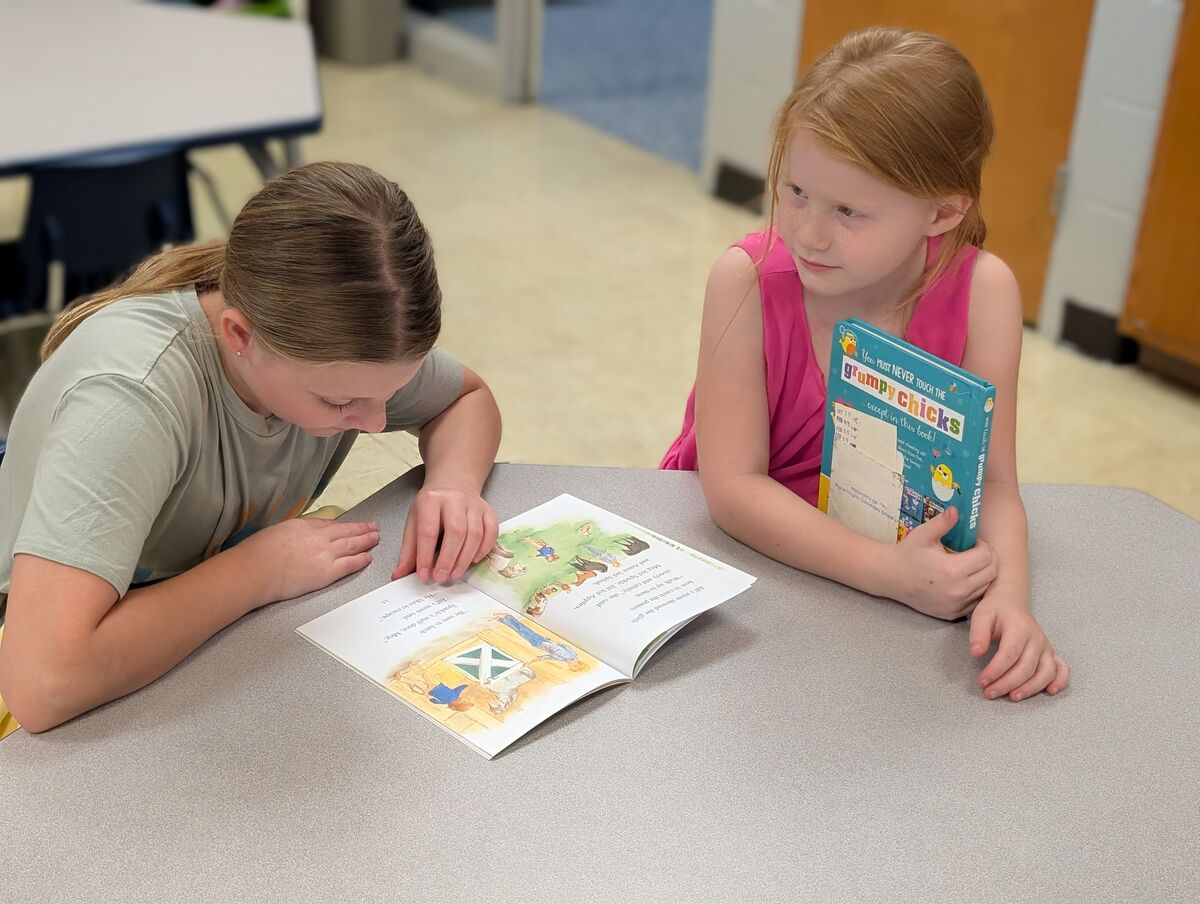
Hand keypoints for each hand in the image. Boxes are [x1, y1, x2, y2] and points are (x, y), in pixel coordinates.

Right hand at [238, 517, 378, 602]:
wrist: (254, 570)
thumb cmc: (257, 554)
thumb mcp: (277, 532)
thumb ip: (294, 532)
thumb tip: (300, 535)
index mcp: (304, 526)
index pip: (331, 524)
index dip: (345, 525)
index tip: (352, 524)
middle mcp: (318, 537)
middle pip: (347, 531)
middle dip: (363, 529)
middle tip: (373, 527)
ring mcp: (324, 554)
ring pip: (352, 544)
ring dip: (367, 541)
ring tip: (376, 539)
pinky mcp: (326, 572)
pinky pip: (350, 564)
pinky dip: (361, 559)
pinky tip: (368, 557)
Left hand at [392, 485, 497, 582]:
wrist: (453, 483)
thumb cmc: (431, 507)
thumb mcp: (414, 521)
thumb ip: (408, 550)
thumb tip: (399, 574)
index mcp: (431, 500)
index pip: (428, 531)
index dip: (425, 555)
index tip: (424, 574)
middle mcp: (454, 499)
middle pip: (456, 531)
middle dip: (448, 558)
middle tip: (441, 577)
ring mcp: (474, 504)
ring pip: (474, 533)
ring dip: (465, 558)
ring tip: (455, 574)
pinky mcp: (488, 510)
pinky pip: (491, 531)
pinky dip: (484, 548)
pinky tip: (473, 560)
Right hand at [887, 507, 997, 619]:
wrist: (891, 577)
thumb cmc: (908, 554)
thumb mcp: (923, 535)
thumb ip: (943, 522)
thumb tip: (957, 510)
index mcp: (952, 569)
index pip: (987, 557)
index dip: (983, 546)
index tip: (973, 544)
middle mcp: (957, 590)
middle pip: (992, 573)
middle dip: (988, 560)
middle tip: (975, 554)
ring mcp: (956, 604)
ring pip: (986, 588)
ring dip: (983, 575)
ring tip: (969, 566)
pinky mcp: (953, 613)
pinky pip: (976, 602)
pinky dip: (975, 591)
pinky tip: (963, 581)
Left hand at [970, 599, 1068, 700]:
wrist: (1012, 601)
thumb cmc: (996, 610)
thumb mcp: (982, 616)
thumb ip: (978, 634)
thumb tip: (976, 653)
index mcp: (1019, 628)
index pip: (1009, 654)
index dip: (996, 671)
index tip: (982, 681)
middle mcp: (1037, 639)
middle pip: (1026, 667)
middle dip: (1007, 683)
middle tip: (990, 693)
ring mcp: (1046, 647)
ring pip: (1045, 672)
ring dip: (1031, 688)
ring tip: (1012, 697)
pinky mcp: (1051, 653)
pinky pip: (1062, 668)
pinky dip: (1060, 681)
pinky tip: (1050, 691)